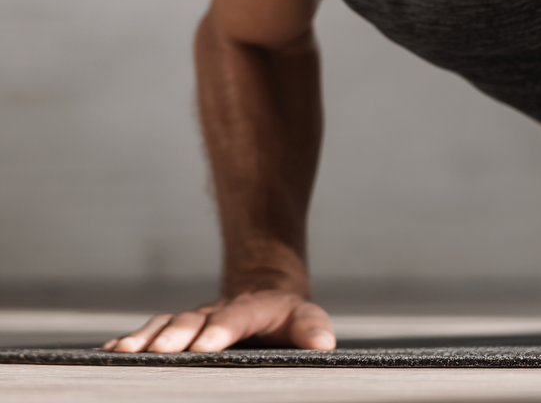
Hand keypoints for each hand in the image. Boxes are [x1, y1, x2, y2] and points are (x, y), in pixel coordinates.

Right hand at [100, 289, 335, 352]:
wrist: (262, 291)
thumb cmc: (285, 317)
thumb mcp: (304, 318)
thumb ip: (311, 329)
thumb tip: (324, 343)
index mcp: (251, 309)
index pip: (236, 317)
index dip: (222, 329)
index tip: (207, 344)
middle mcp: (217, 312)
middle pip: (194, 320)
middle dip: (175, 335)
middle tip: (160, 351)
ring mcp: (193, 319)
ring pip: (166, 324)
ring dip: (145, 339)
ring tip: (123, 354)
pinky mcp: (174, 329)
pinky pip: (150, 333)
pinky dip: (129, 343)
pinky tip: (107, 356)